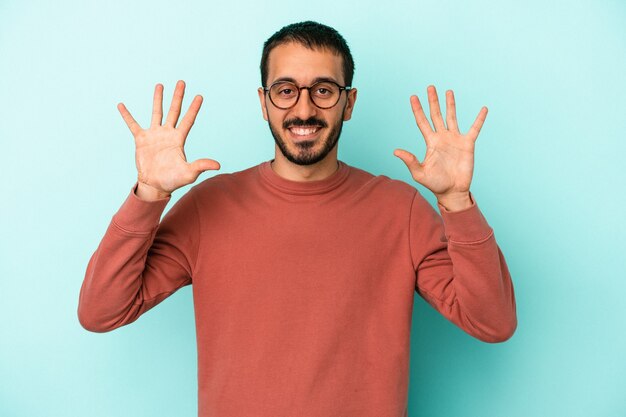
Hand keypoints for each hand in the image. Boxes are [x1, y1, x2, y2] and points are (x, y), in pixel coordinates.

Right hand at [117, 80, 219, 199]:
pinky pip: (133, 125)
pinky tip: (121, 105)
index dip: (194, 108)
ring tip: (159, 85)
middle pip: (174, 111)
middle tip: (181, 82)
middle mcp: (167, 133)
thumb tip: (218, 165)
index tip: (200, 96)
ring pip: (156, 112)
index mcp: (179, 139)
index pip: (188, 120)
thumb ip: (201, 166)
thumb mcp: (188, 173)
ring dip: (158, 99)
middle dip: (178, 96)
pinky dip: (127, 116)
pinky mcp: (141, 139)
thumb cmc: (173, 180)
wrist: (154, 185)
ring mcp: (154, 135)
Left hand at [394, 85, 486, 206]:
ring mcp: (455, 140)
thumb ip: (410, 160)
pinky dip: (479, 119)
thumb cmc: (435, 184)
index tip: (413, 97)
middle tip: (430, 87)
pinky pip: (475, 129)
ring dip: (450, 105)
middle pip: (436, 115)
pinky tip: (483, 109)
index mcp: (430, 142)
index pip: (422, 122)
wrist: (452, 192)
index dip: (418, 109)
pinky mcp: (468, 144)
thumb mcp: (419, 173)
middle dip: (433, 101)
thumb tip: (395, 151)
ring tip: (448, 91)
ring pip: (452, 117)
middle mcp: (442, 138)